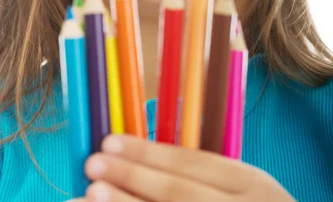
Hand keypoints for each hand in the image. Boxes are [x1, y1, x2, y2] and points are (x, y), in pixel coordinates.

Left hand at [79, 134, 295, 200]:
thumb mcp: (246, 188)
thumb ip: (204, 174)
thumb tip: (141, 157)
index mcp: (251, 185)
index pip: (192, 164)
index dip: (148, 153)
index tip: (109, 142)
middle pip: (178, 196)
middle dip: (132, 179)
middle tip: (92, 165)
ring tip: (87, 196)